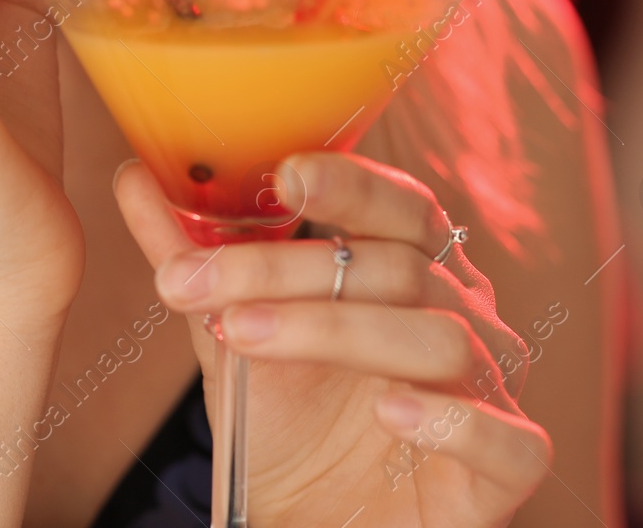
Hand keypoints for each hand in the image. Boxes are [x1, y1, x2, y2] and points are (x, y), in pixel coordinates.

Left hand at [117, 154, 551, 526]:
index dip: (351, 184)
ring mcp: (490, 390)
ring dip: (332, 330)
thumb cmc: (288, 426)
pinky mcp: (507, 467)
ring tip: (242, 337)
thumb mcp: (230, 335)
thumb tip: (135, 176)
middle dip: (288, 268)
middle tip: (197, 284)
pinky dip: (449, 417)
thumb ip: (192, 257)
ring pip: (438, 336)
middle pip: (398, 266)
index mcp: (410, 272)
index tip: (282, 175)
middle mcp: (462, 317)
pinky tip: (390, 409)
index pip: (399, 205)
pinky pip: (503, 435)